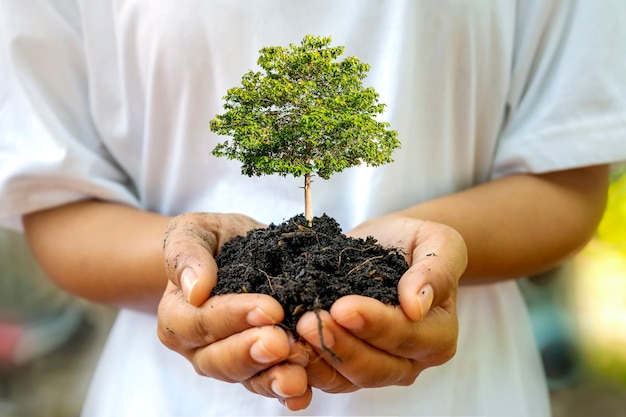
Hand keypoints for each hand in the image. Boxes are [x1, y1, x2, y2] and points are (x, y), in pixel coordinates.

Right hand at [157, 213, 311, 409]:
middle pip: (220, 360)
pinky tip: (305, 392)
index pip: (200, 323)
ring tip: (298, 375)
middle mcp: (199, 347)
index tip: (269, 309)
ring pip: (247, 379)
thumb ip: (186, 253)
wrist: (241, 249)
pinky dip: (287, 393)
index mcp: (178, 315)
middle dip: (252, 352)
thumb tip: (194, 287)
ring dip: (272, 379)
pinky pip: (270, 386)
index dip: (233, 318)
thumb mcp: (196, 231)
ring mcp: (231, 361)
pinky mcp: (260, 368)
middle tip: (282, 342)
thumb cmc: (215, 240)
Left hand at [295, 214, 466, 392]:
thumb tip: (417, 305)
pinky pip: (327, 377)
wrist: (391, 245)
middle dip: (340, 345)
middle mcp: (411, 360)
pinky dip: (306, 365)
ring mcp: (379, 367)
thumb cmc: (417, 244)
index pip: (406, 336)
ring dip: (319, 358)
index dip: (374, 324)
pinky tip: (287, 346)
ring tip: (294, 333)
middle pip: (375, 367)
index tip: (343, 307)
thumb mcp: (438, 243)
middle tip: (309, 322)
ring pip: (348, 379)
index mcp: (438, 333)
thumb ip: (435, 270)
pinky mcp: (348, 367)